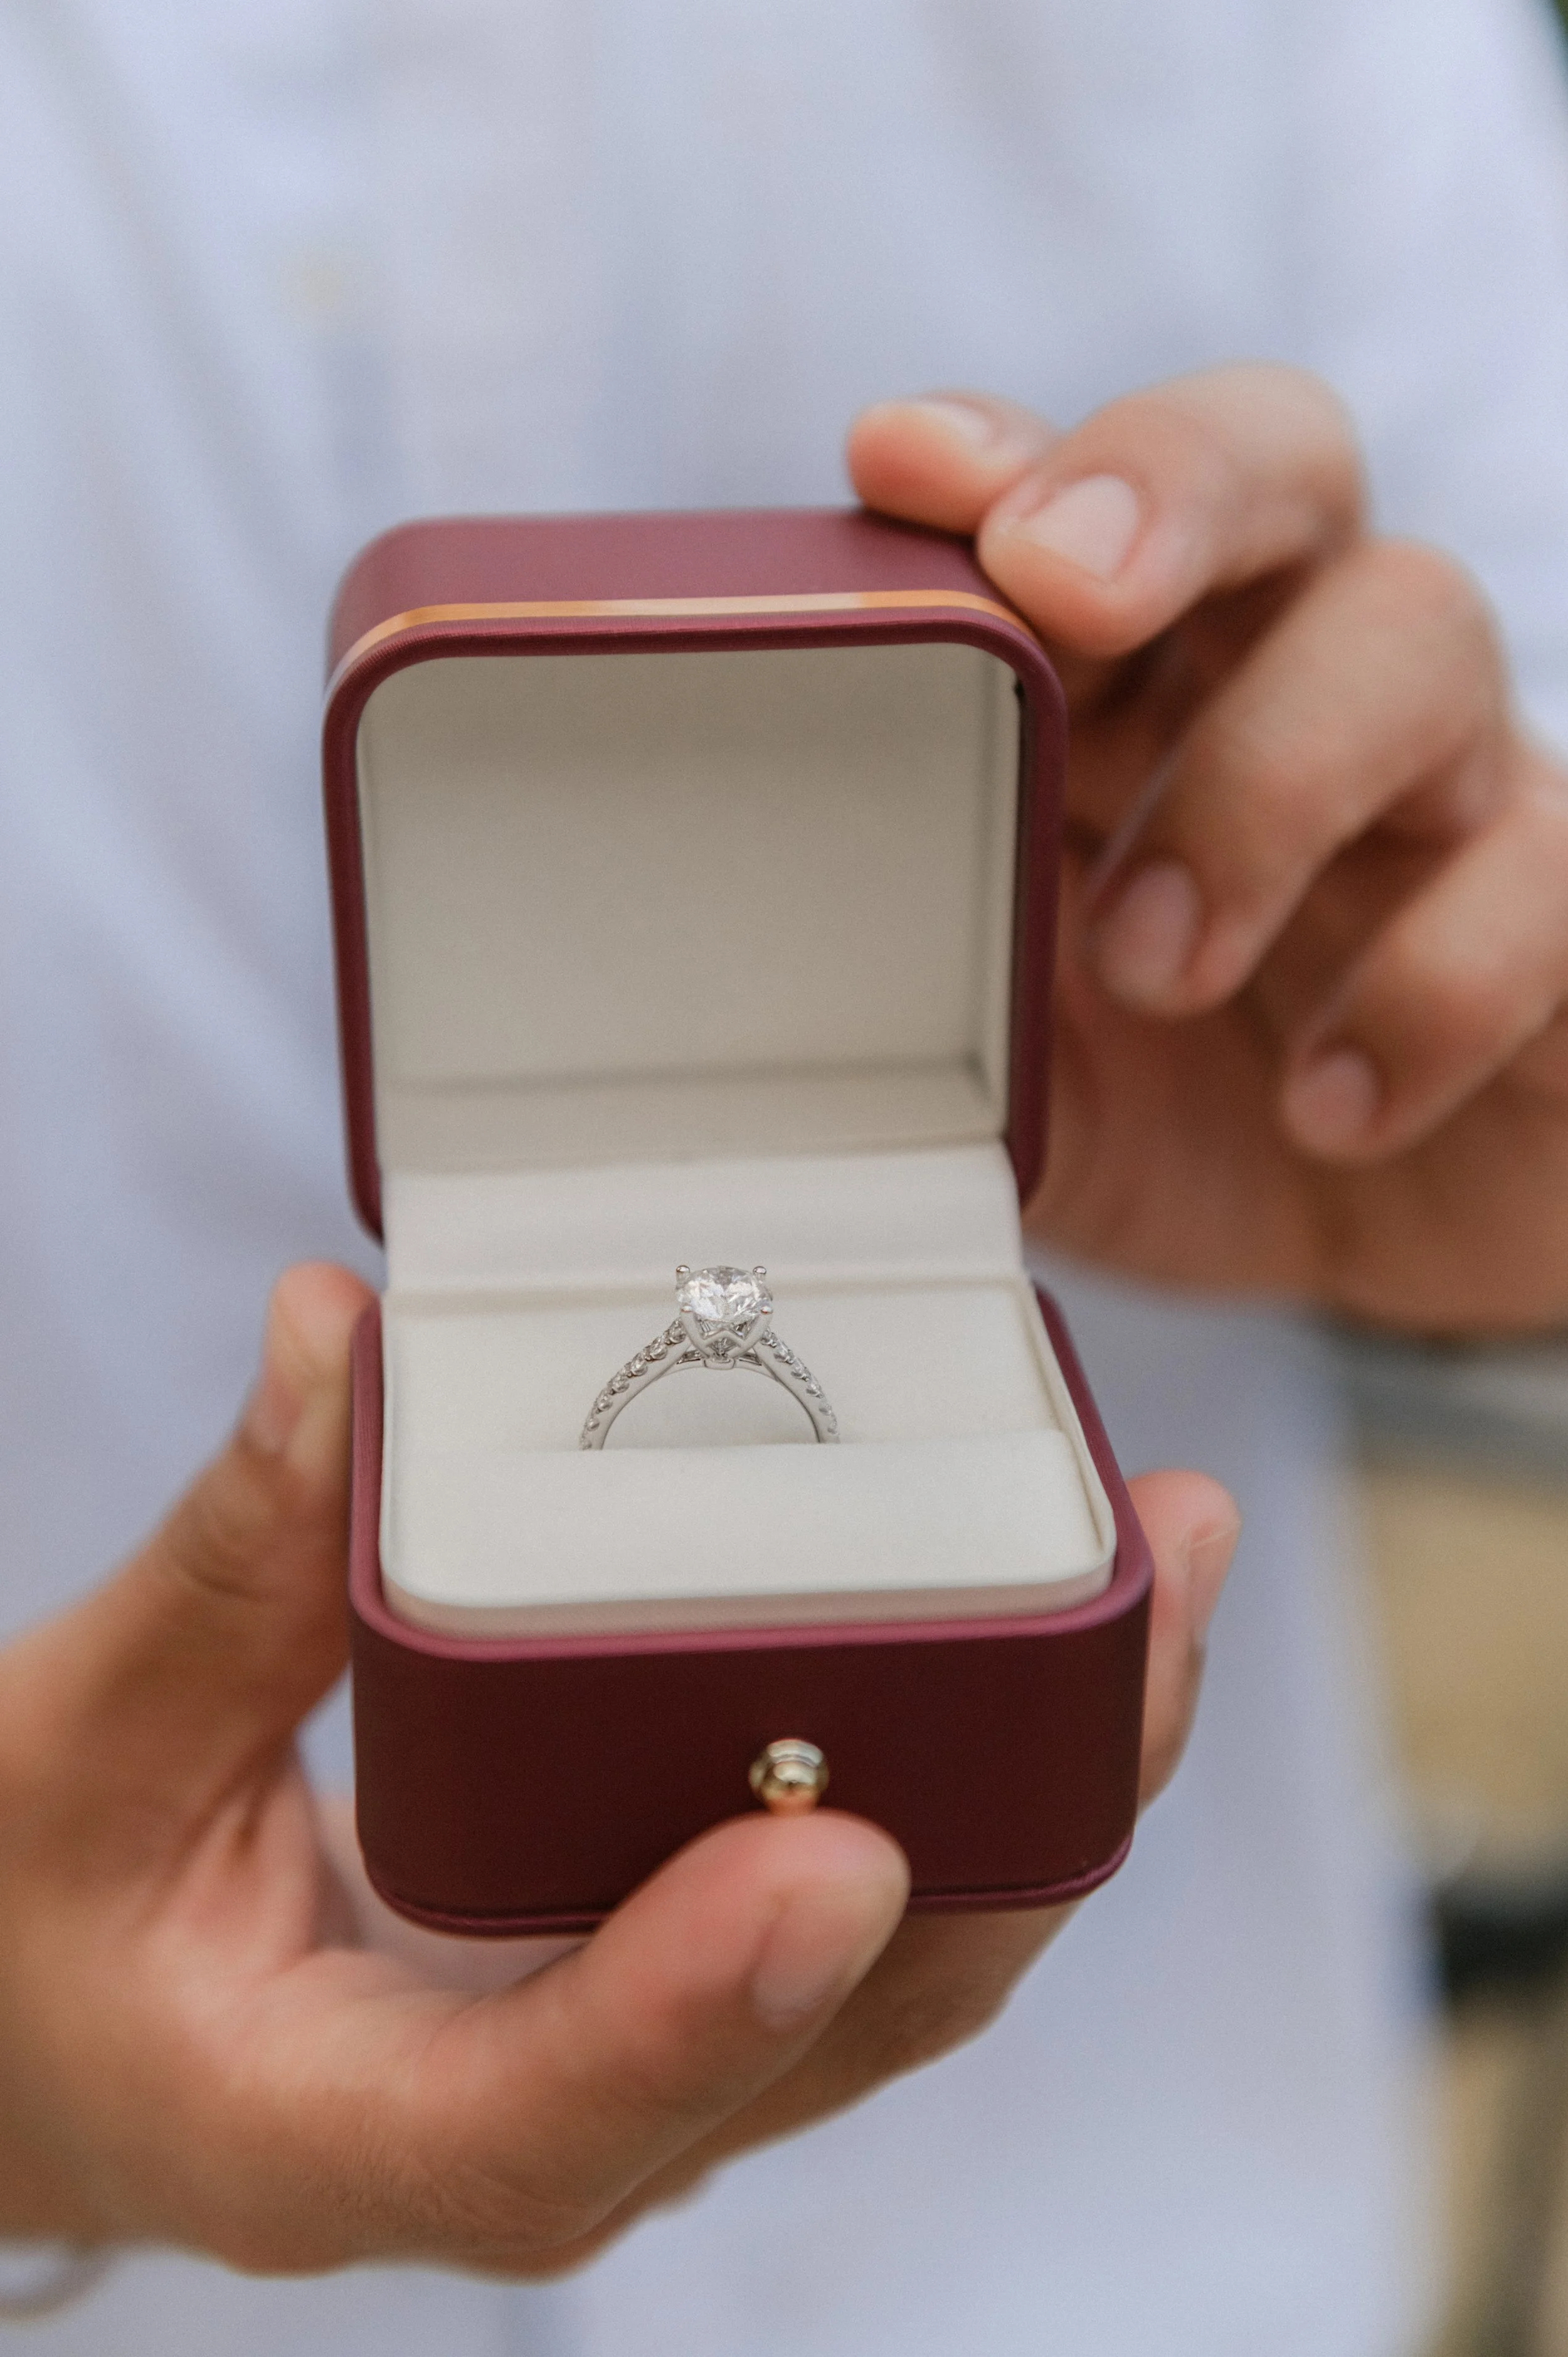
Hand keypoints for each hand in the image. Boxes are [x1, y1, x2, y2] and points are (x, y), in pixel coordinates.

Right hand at [0, 1264, 1234, 2274]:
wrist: (63, 2025)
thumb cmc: (41, 1919)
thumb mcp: (79, 1751)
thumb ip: (222, 1566)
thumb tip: (336, 1348)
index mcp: (345, 2123)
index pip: (555, 2115)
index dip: (700, 2001)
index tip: (833, 1854)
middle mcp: (540, 2120)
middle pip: (826, 2033)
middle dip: (1011, 1834)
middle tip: (1142, 1605)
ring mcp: (636, 2059)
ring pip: (895, 1974)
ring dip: (1048, 1785)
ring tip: (1157, 1571)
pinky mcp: (675, 1974)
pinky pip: (871, 1906)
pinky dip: (980, 1767)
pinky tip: (1054, 1621)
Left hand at [851, 370, 1567, 1332]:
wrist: (1368, 1232)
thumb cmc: (1166, 1109)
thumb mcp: (1010, 1070)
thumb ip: (915, 1012)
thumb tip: (746, 1021)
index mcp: (1127, 685)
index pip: (1083, 498)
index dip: (1010, 456)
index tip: (902, 467)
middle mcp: (1286, 678)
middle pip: (1279, 457)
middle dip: (1171, 486)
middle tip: (1066, 593)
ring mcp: (1440, 781)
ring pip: (1421, 629)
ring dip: (1266, 778)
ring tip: (1150, 961)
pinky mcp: (1560, 911)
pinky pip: (1541, 878)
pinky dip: (1428, 987)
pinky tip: (1325, 1106)